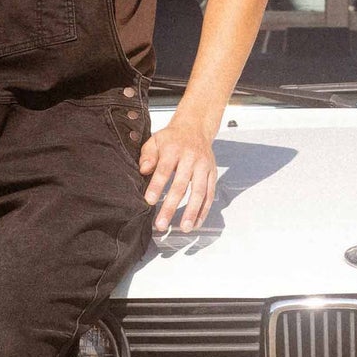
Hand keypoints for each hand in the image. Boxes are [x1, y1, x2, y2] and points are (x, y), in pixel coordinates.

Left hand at [139, 115, 216, 233]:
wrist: (195, 127)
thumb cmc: (172, 138)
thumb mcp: (155, 140)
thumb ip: (147, 155)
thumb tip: (143, 170)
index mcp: (174, 150)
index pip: (164, 170)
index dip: (157, 186)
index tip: (150, 201)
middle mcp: (191, 158)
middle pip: (181, 185)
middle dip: (171, 206)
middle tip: (161, 223)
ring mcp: (204, 167)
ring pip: (198, 192)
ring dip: (191, 212)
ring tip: (184, 228)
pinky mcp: (212, 173)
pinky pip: (210, 194)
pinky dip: (204, 210)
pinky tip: (196, 222)